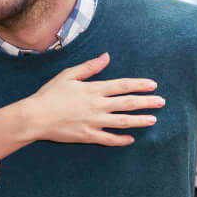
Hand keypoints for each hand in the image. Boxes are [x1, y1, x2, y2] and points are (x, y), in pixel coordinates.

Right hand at [26, 53, 162, 146]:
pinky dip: (121, 140)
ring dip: (140, 120)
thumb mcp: (68, 75)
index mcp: (93, 89)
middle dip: (147, 102)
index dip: (139, 85)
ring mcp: (94, 122)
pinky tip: (131, 139)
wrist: (35, 117)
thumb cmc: (50, 94)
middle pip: (128, 103)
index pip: (123, 86)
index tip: (153, 85)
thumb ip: (90, 67)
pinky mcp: (88, 135)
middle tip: (161, 102)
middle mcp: (97, 105)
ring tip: (153, 120)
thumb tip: (106, 57)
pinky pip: (109, 139)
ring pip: (123, 122)